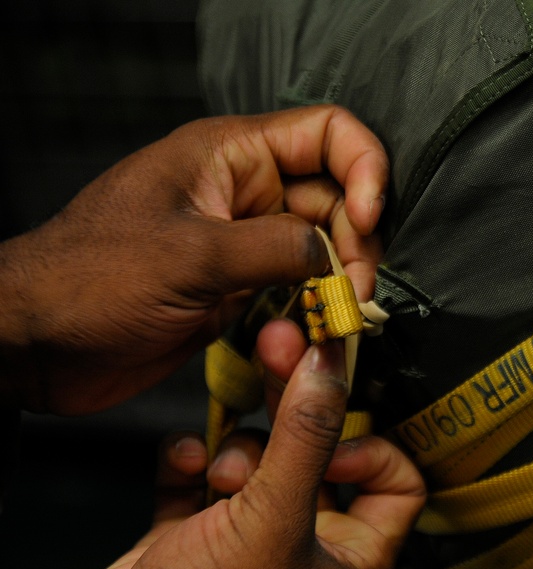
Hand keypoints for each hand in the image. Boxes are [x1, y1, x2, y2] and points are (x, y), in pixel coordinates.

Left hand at [0, 105, 387, 414]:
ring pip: (323, 250)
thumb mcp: (191, 256)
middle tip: (354, 290)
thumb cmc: (90, 281)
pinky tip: (317, 332)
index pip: (327, 134)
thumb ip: (276, 248)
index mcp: (230, 155)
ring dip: (341, 282)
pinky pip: (298, 290)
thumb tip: (334, 258)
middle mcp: (244, 192)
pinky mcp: (240, 289)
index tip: (369, 220)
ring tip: (338, 317)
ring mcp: (244, 243)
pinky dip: (317, 310)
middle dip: (356, 243)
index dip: (364, 169)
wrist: (36, 344)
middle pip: (337, 198)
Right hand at [55, 339, 424, 568]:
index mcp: (352, 559)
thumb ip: (305, 436)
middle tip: (280, 349)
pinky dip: (191, 460)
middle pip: (318, 452)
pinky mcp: (194, 533)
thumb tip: (329, 364)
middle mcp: (308, 546)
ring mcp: (248, 538)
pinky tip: (184, 463)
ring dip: (238, 450)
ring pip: (259, 457)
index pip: (395, 483)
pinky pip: (202, 472)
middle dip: (296, 406)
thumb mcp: (272, 520)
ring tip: (221, 474)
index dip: (369, 447)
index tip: (333, 427)